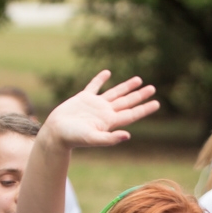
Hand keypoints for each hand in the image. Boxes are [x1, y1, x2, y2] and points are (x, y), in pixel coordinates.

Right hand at [41, 70, 159, 150]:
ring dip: (126, 87)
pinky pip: (94, 86)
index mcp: (109, 122)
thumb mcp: (92, 139)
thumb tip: (128, 136)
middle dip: (139, 95)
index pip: (131, 114)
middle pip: (127, 102)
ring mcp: (95, 105)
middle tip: (153, 88)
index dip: (144, 108)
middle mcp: (105, 112)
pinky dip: (100, 79)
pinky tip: (108, 73)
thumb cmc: (72, 138)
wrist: (55, 133)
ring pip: (114, 93)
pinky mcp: (83, 98)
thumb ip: (110, 139)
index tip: (157, 103)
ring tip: (138, 80)